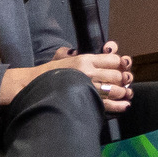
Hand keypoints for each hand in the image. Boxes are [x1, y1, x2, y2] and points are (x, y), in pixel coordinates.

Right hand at [0, 46, 134, 113]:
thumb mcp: (62, 56)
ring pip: (114, 89)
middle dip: (124, 79)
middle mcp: (88, 71)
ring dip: (123, 92)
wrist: (32, 86)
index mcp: (85, 58)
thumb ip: (76, 51)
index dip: (122, 63)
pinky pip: (106, 104)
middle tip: (125, 82)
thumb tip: (87, 50)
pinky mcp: (84, 100)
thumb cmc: (49, 72)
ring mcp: (87, 87)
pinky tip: (125, 106)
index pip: (112, 58)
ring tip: (125, 94)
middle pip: (116, 74)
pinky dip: (118, 106)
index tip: (123, 67)